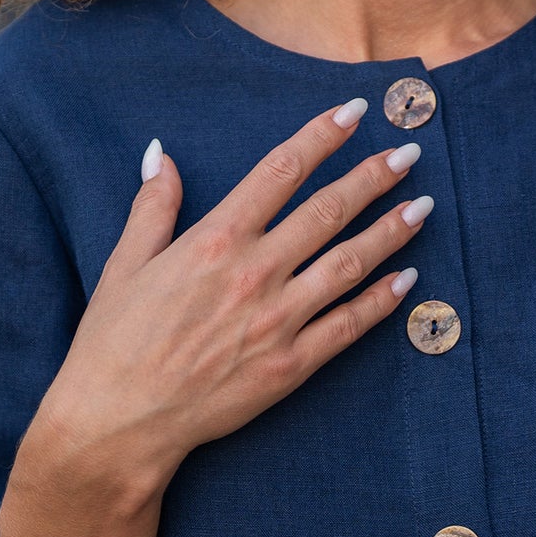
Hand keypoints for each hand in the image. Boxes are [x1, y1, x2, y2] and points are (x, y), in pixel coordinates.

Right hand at [26, 98, 430, 508]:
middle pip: (328, 211)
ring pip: (349, 264)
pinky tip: (406, 279)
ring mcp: (277, 321)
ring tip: (422, 206)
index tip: (354, 113)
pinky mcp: (290, 366)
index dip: (322, 137)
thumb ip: (153, 206)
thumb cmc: (113, 343)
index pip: (281, 171)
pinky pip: (347, 327)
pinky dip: (381, 301)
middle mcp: (253, 274)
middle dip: (373, 177)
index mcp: (214, 241)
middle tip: (409, 153)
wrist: (117, 423)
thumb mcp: (124, 264)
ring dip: (390, 232)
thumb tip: (161, 153)